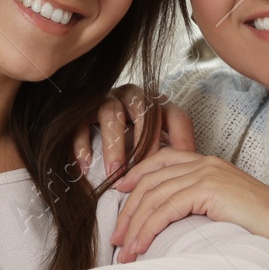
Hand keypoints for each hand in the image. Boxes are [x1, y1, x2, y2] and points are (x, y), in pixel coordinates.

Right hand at [71, 84, 194, 177]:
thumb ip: (168, 152)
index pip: (176, 115)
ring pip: (111, 114)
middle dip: (144, 144)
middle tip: (144, 173)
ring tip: (114, 173)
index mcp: (156, 103)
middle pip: (144, 112)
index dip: (182, 140)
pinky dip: (83, 145)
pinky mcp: (81, 109)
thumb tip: (187, 171)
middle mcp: (133, 96)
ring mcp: (106, 99)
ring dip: (114, 145)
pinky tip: (86, 167)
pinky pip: (80, 124)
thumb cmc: (129, 139)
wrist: (87, 119)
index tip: (182, 165)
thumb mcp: (153, 143)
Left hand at [112, 149, 268, 269]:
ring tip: (124, 251)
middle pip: (150, 180)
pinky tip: (140, 247)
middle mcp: (205, 163)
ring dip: (134, 225)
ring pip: (154, 195)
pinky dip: (148, 229)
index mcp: (209, 163)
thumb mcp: (225, 210)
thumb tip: (173, 224)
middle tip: (116, 237)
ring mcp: (207, 173)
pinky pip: (166, 207)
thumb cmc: (262, 229)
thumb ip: (200, 206)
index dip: (136, 175)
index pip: (161, 161)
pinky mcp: (208, 189)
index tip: (119, 195)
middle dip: (128, 209)